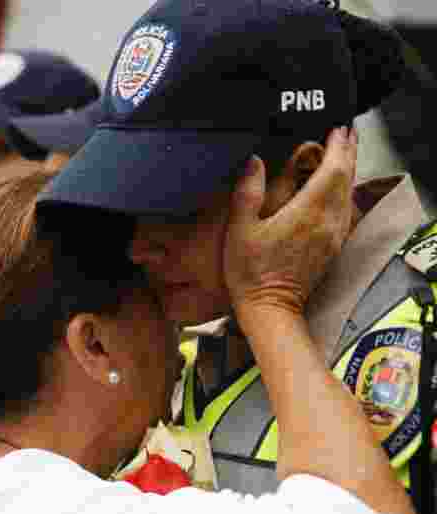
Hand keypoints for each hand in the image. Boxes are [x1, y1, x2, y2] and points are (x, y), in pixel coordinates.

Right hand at [224, 126, 357, 319]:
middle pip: (347, 178)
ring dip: (348, 171)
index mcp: (307, 213)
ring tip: (343, 155)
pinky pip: (345, 211)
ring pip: (349, 194)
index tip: (337, 129)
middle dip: (348, 153)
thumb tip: (254, 162)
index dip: (337, 147)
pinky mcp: (333, 247)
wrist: (270, 309)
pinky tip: (336, 190)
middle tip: (345, 134)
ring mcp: (334, 236)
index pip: (333, 170)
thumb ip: (247, 192)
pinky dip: (344, 192)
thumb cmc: (251, 273)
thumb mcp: (239, 230)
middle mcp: (328, 222)